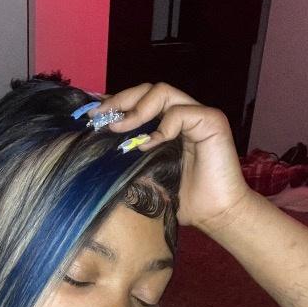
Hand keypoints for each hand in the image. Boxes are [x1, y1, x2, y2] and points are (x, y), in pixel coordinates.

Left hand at [91, 82, 253, 231]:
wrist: (215, 215)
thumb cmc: (184, 201)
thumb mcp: (146, 175)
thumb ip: (130, 156)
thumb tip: (97, 147)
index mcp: (167, 126)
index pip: (139, 102)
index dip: (116, 103)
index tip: (93, 114)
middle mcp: (182, 116)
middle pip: (147, 91)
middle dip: (120, 100)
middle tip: (99, 116)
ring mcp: (198, 116)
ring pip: (162, 92)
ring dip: (136, 109)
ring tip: (119, 128)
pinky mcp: (212, 121)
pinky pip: (180, 112)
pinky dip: (162, 126)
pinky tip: (150, 144)